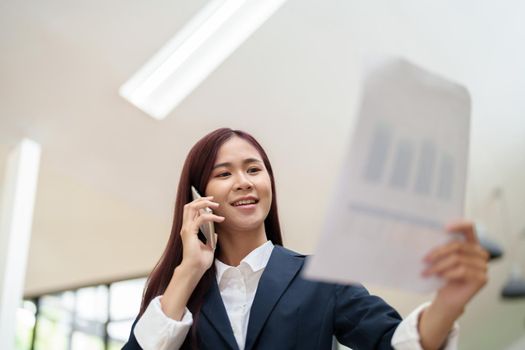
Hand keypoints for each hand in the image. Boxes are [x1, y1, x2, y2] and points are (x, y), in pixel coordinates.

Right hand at [180, 196, 224, 272]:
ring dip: (204, 204)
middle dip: (201, 200)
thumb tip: (215, 234)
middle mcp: (186, 227)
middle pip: (189, 206)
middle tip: (213, 199)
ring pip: (192, 208)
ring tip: (215, 205)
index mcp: (189, 230)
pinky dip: (211, 216)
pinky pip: (201, 218)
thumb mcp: (208, 247)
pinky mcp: (190, 232)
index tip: (211, 202)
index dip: (199, 203)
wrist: (194, 269)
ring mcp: (187, 229)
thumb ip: (210, 239)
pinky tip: (220, 219)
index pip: (190, 211)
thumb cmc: (200, 261)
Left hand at [417, 220, 488, 348]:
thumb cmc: (443, 275)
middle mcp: (480, 253)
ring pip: (457, 259)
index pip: (469, 228)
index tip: (444, 228)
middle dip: (438, 253)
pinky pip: (462, 271)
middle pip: (458, 246)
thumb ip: (441, 247)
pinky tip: (439, 277)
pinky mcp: (482, 279)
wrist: (448, 298)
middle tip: (424, 260)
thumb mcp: (441, 259)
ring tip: (426, 272)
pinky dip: (447, 273)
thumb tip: (425, 235)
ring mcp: (483, 266)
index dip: (459, 225)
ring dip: (438, 266)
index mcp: (471, 244)